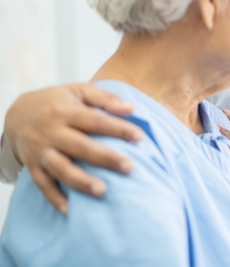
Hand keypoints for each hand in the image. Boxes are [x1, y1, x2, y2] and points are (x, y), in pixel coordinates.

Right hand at [4, 83, 142, 212]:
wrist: (16, 113)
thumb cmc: (56, 102)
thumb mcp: (78, 90)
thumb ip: (105, 98)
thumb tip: (131, 108)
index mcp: (65, 111)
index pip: (95, 121)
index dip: (118, 129)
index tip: (140, 137)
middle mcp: (52, 132)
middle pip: (80, 147)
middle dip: (105, 158)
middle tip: (129, 167)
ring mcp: (40, 151)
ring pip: (61, 169)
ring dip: (81, 182)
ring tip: (102, 191)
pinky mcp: (32, 166)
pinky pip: (43, 184)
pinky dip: (55, 198)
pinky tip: (71, 210)